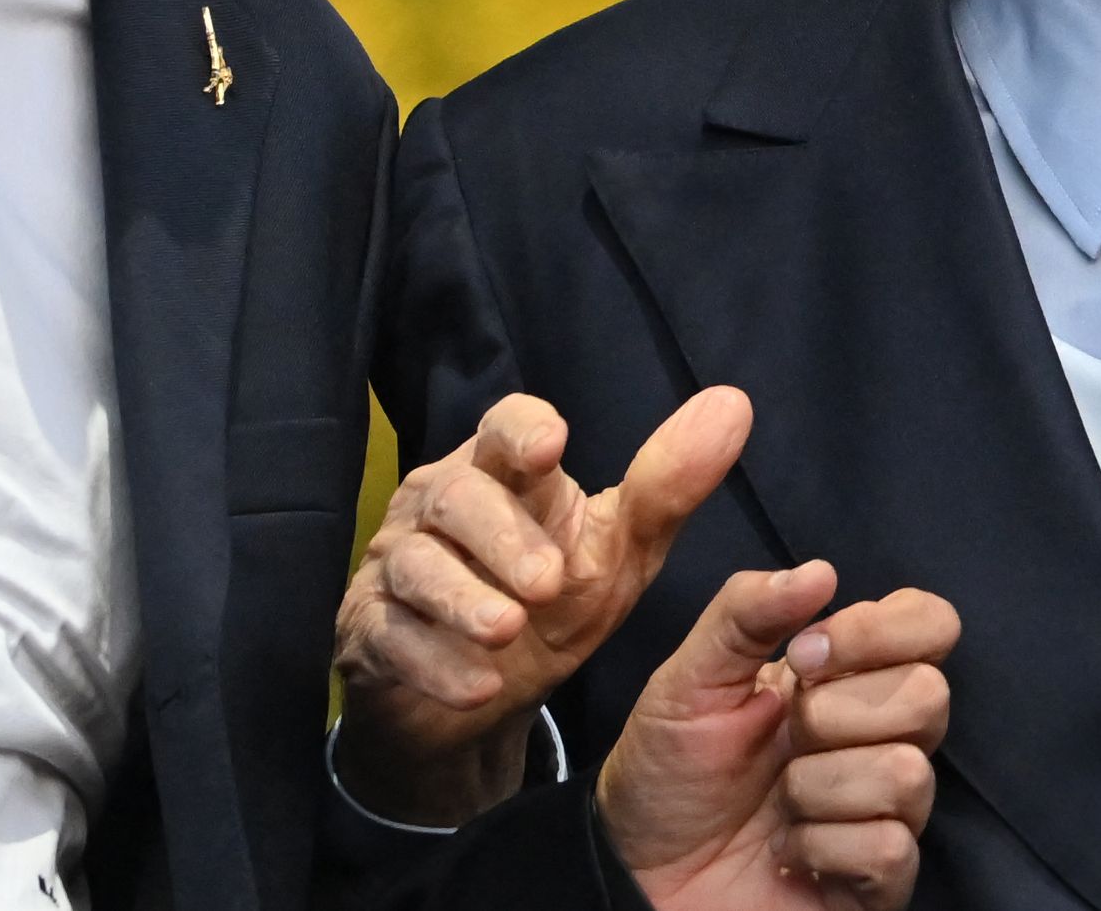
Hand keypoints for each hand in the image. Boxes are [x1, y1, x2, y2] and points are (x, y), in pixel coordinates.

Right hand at [332, 386, 753, 824]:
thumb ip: (667, 486)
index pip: (502, 426)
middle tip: (548, 582)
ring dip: (461, 600)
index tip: (549, 448)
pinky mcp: (367, 631)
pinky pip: (388, 637)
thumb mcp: (619, 550)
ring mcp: (395, 566)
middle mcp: (439, 505)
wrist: (482, 696)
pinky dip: (433, 663)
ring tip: (507, 632)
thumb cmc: (553, 604)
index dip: (520, 430)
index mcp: (503, 473)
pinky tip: (478, 686)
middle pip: (455, 493)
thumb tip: (733, 404)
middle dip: (499, 535)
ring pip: (412, 564)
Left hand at [601, 562, 962, 910]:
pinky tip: (790, 851)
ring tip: (778, 805)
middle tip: (782, 740)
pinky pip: (888, 848)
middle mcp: (882, 737)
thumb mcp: (687, 679)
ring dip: (818, 787)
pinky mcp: (878, 878)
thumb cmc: (668, 773)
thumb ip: (745, 613)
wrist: (638, 873)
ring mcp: (886, 810)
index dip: (881, 631)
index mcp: (848, 676)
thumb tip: (822, 570)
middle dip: (833, 715)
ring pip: (907, 774)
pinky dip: (822, 847)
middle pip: (930, 695)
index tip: (805, 654)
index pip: (930, 623)